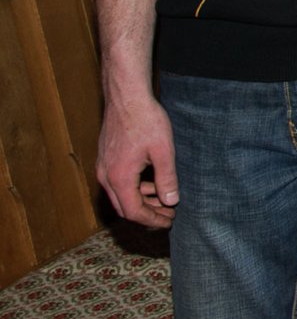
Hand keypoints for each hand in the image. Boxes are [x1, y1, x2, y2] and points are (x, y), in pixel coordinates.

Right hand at [98, 90, 178, 227]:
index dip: (152, 220)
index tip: (169, 221)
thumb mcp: (163, 151)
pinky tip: (152, 184)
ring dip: (142, 201)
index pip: (133, 212)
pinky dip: (135, 188)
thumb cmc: (146, 120)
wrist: (126, 97)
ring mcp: (103, 167)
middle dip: (147, 214)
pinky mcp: (105, 159)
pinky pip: (118, 183)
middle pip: (124, 207)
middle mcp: (106, 176)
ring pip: (120, 195)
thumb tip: (171, 201)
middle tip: (169, 215)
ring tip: (165, 200)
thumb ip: (167, 178)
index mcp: (119, 178)